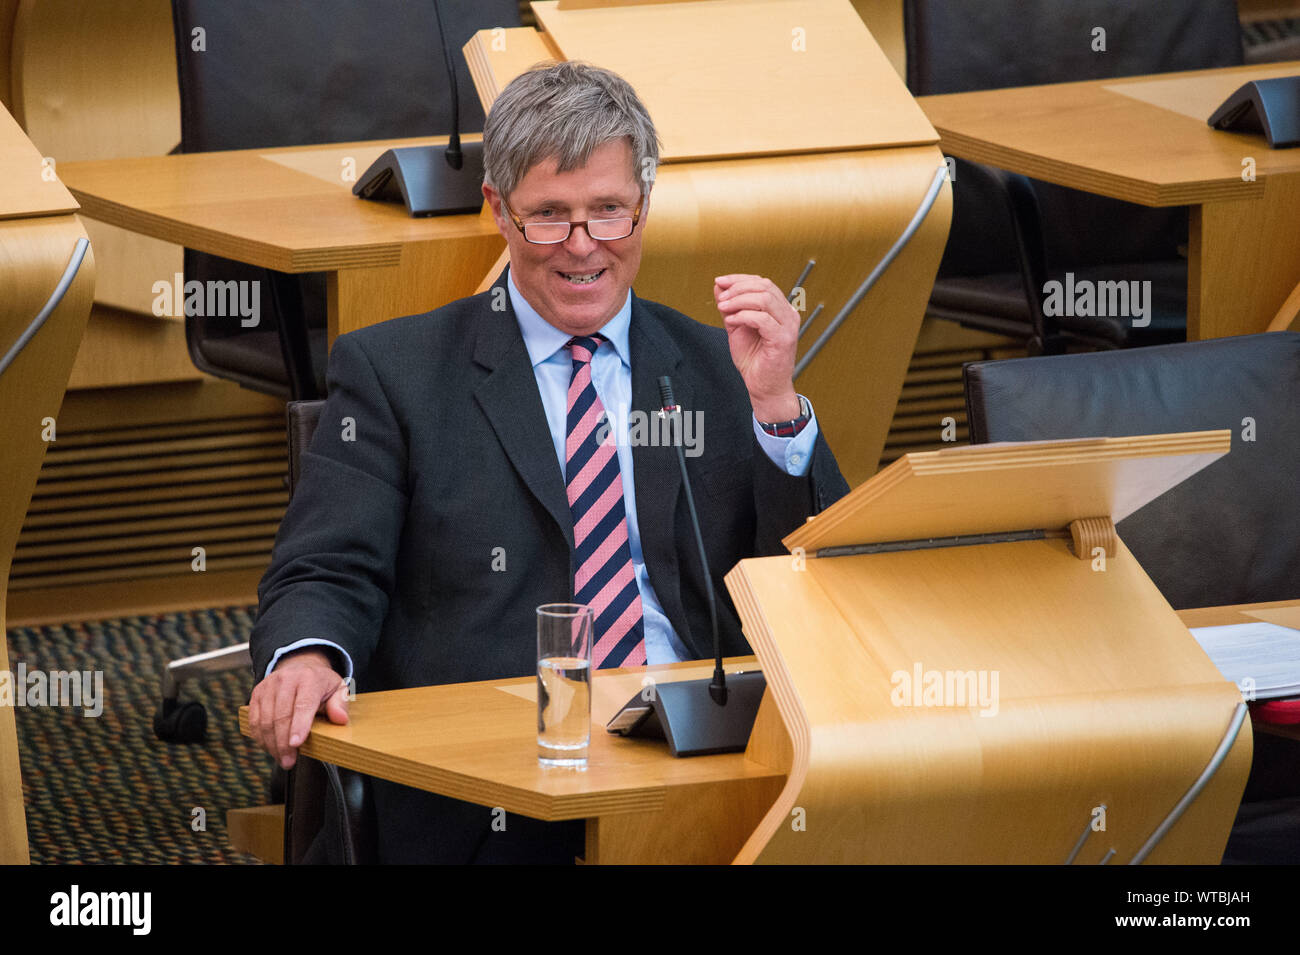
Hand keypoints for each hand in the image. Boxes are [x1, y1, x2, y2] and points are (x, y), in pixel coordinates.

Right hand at [248, 648, 349, 769]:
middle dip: (284, 743)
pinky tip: (270, 748)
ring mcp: (268, 686)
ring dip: (272, 744)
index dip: (299, 726)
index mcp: (309, 678)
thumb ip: (340, 704)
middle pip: (281, 716)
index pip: (303, 705)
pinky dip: (261, 737)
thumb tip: (340, 719)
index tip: (296, 744)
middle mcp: (286, 679)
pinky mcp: (257, 693)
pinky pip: (254, 720)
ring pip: (265, 720)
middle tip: (289, 762)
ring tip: (282, 759)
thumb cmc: (320, 683)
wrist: (299, 666)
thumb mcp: (338, 689)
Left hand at [714, 274, 800, 421]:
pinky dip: (743, 316)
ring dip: (739, 300)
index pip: (763, 283)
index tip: (720, 281)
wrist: (764, 387)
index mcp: (780, 309)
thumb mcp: (737, 327)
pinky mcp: (783, 339)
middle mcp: (788, 314)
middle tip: (721, 298)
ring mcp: (788, 326)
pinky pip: (762, 319)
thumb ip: (730, 307)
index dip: (740, 279)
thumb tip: (720, 286)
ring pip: (764, 299)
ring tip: (724, 308)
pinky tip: (731, 321)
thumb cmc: (755, 360)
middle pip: (765, 286)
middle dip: (738, 288)